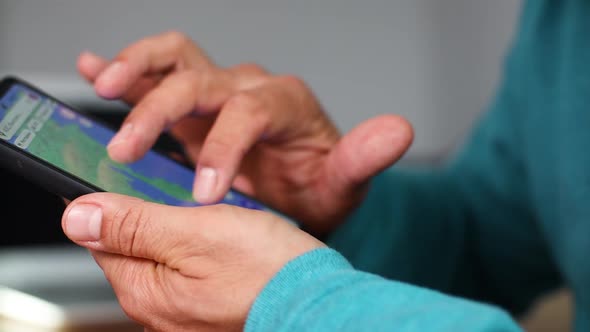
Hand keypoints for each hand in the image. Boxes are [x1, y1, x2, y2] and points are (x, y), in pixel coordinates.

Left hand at [61, 192, 322, 330]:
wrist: (320, 303)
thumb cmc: (268, 272)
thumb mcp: (197, 234)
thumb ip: (134, 225)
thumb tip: (77, 216)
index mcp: (146, 290)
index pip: (101, 236)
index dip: (107, 197)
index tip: (118, 170)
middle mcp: (159, 309)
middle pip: (132, 246)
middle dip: (145, 212)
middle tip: (171, 184)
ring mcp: (186, 312)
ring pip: (163, 255)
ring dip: (175, 227)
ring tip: (202, 208)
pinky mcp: (210, 308)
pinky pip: (189, 268)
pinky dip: (197, 245)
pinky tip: (220, 232)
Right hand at [78, 31, 412, 233]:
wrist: (302, 190)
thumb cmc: (318, 187)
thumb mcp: (343, 183)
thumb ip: (362, 158)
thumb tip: (397, 131)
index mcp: (285, 105)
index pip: (247, 113)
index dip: (222, 149)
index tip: (204, 193)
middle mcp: (248, 89)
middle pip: (199, 80)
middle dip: (159, 112)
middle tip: (127, 149)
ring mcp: (219, 91)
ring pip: (176, 57)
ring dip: (137, 68)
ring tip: (107, 85)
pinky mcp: (195, 105)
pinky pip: (158, 72)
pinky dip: (125, 68)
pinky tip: (95, 69)